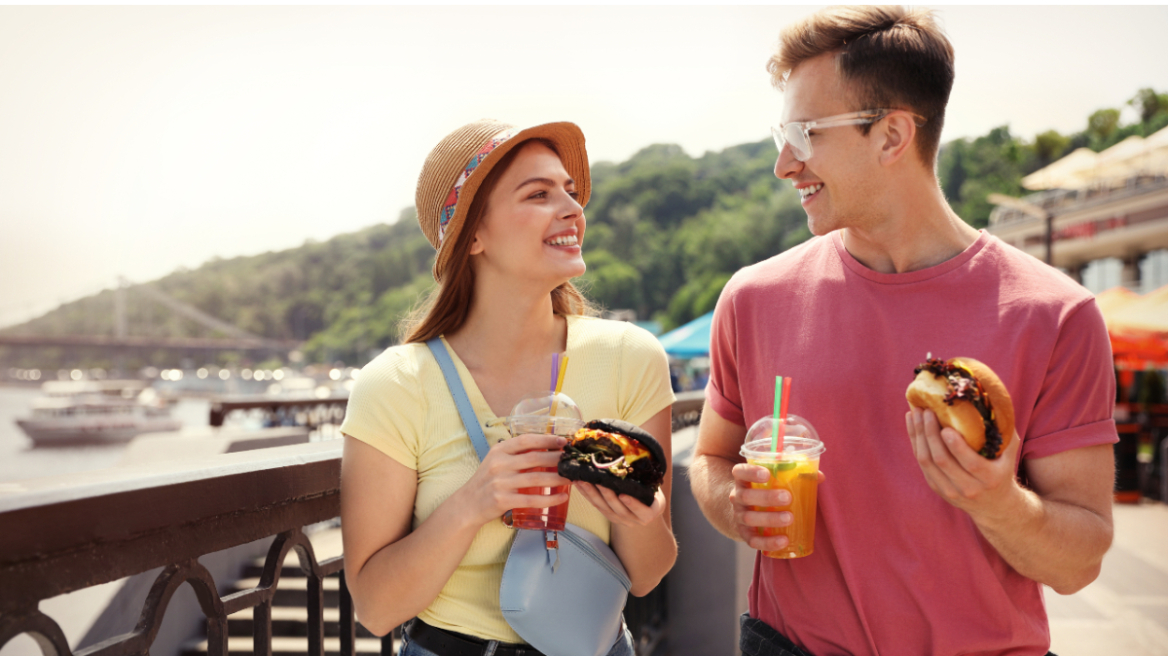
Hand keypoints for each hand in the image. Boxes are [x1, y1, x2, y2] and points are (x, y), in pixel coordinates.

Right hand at [458, 433, 570, 525]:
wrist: (468, 504)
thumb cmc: (487, 481)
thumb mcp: (496, 461)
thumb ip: (516, 454)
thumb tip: (546, 447)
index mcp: (499, 451)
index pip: (526, 440)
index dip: (547, 439)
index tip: (563, 441)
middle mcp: (499, 464)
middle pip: (535, 458)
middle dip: (557, 458)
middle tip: (572, 460)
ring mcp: (500, 483)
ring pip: (536, 478)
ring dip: (558, 478)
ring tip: (572, 478)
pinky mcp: (503, 500)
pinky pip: (532, 499)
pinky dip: (550, 499)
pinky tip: (562, 497)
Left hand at [574, 481, 664, 526]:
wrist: (647, 505)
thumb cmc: (652, 490)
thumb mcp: (654, 486)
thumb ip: (646, 479)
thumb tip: (633, 459)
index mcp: (650, 513)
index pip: (643, 512)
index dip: (633, 504)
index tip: (623, 495)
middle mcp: (635, 520)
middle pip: (619, 509)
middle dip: (607, 495)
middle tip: (597, 481)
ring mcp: (621, 520)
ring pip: (605, 508)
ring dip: (592, 494)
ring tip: (583, 481)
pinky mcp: (609, 517)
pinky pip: (597, 506)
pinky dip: (587, 495)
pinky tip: (579, 485)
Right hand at [728, 464, 823, 551]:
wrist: (745, 511)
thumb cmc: (765, 491)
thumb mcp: (773, 481)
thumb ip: (795, 476)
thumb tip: (819, 476)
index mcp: (743, 480)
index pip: (740, 472)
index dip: (750, 471)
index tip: (767, 473)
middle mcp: (737, 497)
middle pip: (745, 496)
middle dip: (766, 497)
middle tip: (787, 497)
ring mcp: (738, 516)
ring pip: (749, 518)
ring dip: (769, 519)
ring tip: (789, 518)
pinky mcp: (744, 534)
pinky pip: (753, 540)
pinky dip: (768, 542)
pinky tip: (783, 541)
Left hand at [906, 406, 1022, 520]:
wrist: (994, 506)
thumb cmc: (1002, 469)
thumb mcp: (1009, 453)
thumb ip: (1004, 430)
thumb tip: (994, 400)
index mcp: (989, 478)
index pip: (970, 463)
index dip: (956, 446)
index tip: (946, 428)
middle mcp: (968, 487)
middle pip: (942, 460)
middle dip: (931, 433)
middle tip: (926, 411)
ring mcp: (949, 490)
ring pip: (927, 462)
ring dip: (918, 435)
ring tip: (915, 413)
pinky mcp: (936, 487)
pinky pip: (921, 463)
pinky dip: (915, 442)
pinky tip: (912, 424)